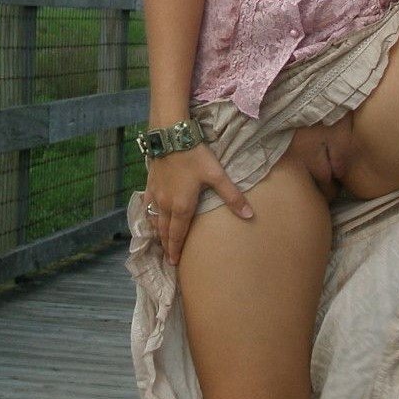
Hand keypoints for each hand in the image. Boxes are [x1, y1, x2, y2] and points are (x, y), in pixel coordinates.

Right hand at [144, 143, 252, 264]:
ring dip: (157, 233)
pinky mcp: (149, 183)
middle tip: (169, 258)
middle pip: (164, 231)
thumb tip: (250, 215)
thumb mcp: (217, 175)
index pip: (177, 235)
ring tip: (160, 242)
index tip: (174, 262)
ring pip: (154, 219)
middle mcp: (165, 205)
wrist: (170, 135)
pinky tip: (150, 215)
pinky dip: (149, 215)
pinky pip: (147, 205)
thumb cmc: (195, 156)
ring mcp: (155, 194)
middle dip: (166, 245)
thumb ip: (233, 197)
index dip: (176, 250)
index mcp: (181, 207)